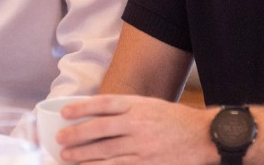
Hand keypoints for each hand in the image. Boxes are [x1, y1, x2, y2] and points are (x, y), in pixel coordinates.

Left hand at [57, 95, 214, 164]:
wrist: (203, 136)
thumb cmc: (176, 120)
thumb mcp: (151, 106)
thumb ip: (128, 110)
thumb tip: (98, 116)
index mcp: (138, 105)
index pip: (104, 104)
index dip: (81, 108)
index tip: (64, 112)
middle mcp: (138, 124)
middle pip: (99, 129)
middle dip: (76, 134)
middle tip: (60, 138)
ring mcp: (141, 146)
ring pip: (105, 151)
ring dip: (83, 155)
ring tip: (67, 156)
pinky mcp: (145, 164)